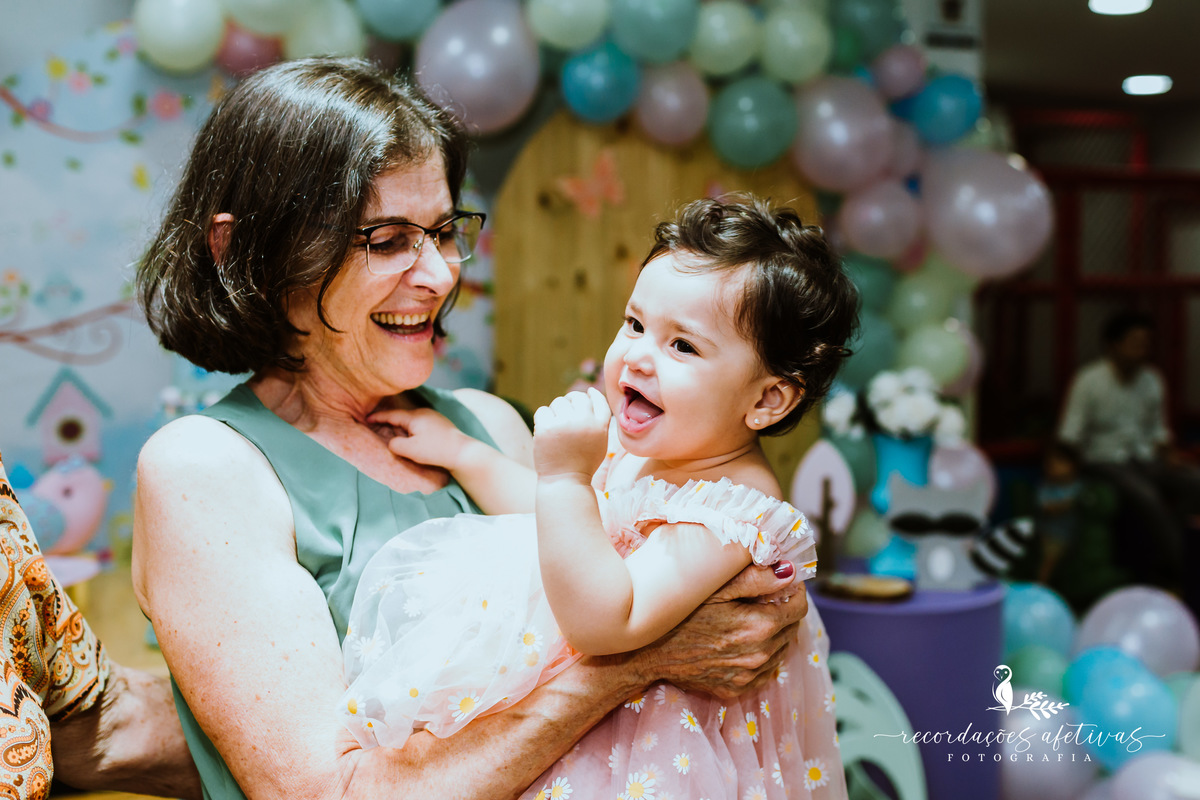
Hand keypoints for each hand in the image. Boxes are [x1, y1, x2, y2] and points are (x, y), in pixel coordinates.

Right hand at [369, 408, 469, 470]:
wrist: (463, 452)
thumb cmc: (436, 451)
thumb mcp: (410, 450)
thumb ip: (395, 444)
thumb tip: (392, 441)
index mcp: (415, 416)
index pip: (392, 415)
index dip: (378, 417)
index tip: (366, 419)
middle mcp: (424, 412)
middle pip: (402, 417)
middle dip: (390, 422)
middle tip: (377, 428)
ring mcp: (434, 417)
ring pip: (412, 421)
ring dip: (402, 427)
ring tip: (394, 435)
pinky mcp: (441, 424)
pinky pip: (421, 425)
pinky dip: (413, 430)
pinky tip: (413, 439)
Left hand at [533, 388, 610, 481]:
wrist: (565, 481)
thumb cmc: (582, 463)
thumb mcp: (600, 442)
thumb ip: (598, 420)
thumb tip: (590, 394)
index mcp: (599, 425)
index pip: (598, 400)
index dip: (592, 394)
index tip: (588, 393)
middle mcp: (584, 422)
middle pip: (576, 397)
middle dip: (570, 403)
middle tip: (565, 415)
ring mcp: (564, 424)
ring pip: (558, 402)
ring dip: (555, 412)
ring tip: (556, 429)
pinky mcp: (546, 428)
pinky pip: (542, 411)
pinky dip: (542, 419)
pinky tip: (546, 432)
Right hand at [625, 563, 806, 699]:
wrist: (650, 653)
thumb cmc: (681, 614)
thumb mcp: (716, 589)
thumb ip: (757, 578)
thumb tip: (789, 570)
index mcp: (760, 626)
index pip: (799, 607)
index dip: (794, 591)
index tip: (783, 582)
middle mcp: (761, 655)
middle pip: (792, 629)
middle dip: (784, 610)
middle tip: (764, 598)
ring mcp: (750, 676)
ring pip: (781, 650)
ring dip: (775, 634)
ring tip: (751, 619)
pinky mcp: (738, 689)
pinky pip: (764, 670)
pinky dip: (761, 655)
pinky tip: (741, 642)